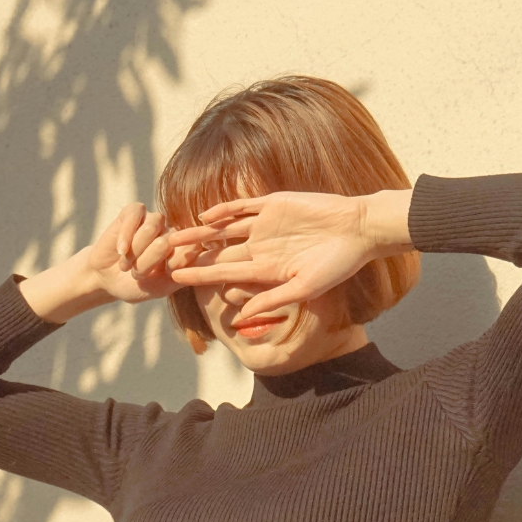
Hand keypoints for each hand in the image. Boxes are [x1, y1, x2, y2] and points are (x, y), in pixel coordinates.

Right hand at [87, 202, 204, 303]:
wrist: (107, 279)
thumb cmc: (136, 286)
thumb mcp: (159, 288)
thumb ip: (178, 272)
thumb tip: (195, 250)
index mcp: (184, 250)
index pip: (192, 249)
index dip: (174, 264)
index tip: (162, 276)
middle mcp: (172, 233)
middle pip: (167, 241)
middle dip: (147, 263)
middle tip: (136, 275)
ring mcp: (154, 220)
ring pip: (150, 228)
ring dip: (134, 251)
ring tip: (125, 266)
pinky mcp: (134, 211)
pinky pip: (134, 216)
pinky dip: (125, 236)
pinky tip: (120, 251)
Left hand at [165, 191, 374, 321]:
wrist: (358, 229)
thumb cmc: (337, 264)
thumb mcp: (304, 287)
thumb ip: (271, 300)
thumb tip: (240, 317)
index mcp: (267, 269)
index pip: (226, 272)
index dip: (201, 275)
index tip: (176, 278)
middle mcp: (261, 247)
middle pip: (219, 251)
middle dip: (193, 254)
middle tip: (163, 256)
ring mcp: (265, 224)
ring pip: (224, 228)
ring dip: (200, 232)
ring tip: (174, 234)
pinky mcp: (273, 203)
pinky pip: (242, 207)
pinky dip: (223, 209)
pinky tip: (205, 215)